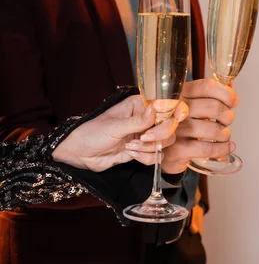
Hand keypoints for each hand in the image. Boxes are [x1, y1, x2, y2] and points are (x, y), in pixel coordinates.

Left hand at [52, 95, 188, 171]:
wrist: (80, 154)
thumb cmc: (92, 133)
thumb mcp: (114, 126)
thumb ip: (137, 121)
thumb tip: (155, 109)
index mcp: (140, 105)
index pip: (165, 105)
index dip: (172, 112)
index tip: (170, 120)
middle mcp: (147, 119)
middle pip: (170, 125)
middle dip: (158, 135)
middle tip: (143, 138)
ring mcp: (147, 135)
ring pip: (166, 142)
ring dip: (149, 148)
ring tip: (130, 148)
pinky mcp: (144, 150)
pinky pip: (157, 156)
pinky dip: (146, 158)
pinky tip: (130, 154)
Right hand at [162, 79, 237, 173]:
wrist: (162, 150)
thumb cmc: (181, 124)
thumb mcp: (191, 104)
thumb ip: (209, 95)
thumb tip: (231, 86)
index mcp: (180, 93)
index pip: (207, 86)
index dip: (226, 93)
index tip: (233, 102)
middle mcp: (175, 109)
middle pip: (214, 107)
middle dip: (228, 116)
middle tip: (227, 121)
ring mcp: (175, 130)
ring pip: (214, 129)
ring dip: (225, 134)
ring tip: (224, 135)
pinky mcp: (177, 149)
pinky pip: (208, 148)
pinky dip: (223, 149)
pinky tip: (227, 147)